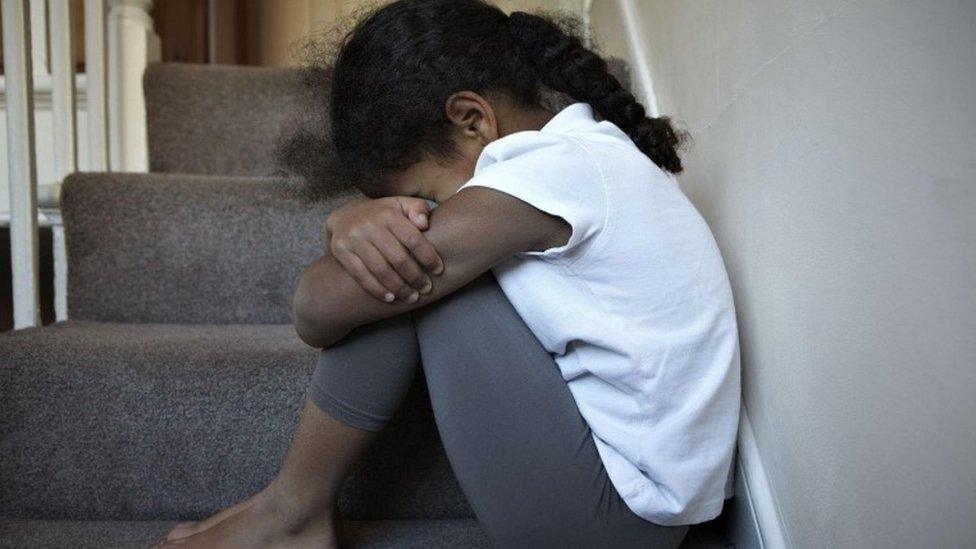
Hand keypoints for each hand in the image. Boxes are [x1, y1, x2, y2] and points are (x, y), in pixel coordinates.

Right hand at [325, 196, 443, 302]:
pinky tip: (390, 298)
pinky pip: (360, 275)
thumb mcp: (402, 204)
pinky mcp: (341, 252)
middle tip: (426, 288)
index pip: (413, 239)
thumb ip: (418, 209)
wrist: (345, 215)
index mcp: (388, 213)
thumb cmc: (383, 214)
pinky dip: (376, 289)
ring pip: (380, 270)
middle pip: (397, 258)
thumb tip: (425, 224)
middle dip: (415, 276)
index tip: (438, 270)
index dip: (428, 257)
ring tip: (412, 297)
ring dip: (399, 287)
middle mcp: (369, 225)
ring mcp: (353, 239)